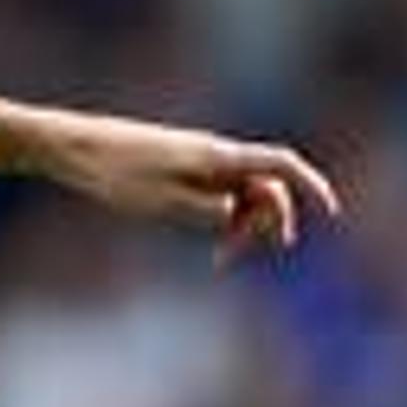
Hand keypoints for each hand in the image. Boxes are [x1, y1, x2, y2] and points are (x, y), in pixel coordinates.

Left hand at [39, 113, 342, 262]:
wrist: (75, 148)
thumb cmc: (114, 173)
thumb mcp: (160, 201)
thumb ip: (204, 209)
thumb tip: (236, 214)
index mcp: (217, 156)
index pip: (281, 165)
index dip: (311, 186)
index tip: (331, 213)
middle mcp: (215, 155)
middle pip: (265, 186)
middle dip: (265, 223)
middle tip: (234, 259)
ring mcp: (198, 162)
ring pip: (241, 193)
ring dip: (241, 226)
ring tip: (220, 258)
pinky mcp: (180, 170)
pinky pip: (217, 194)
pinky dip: (219, 218)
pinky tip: (203, 239)